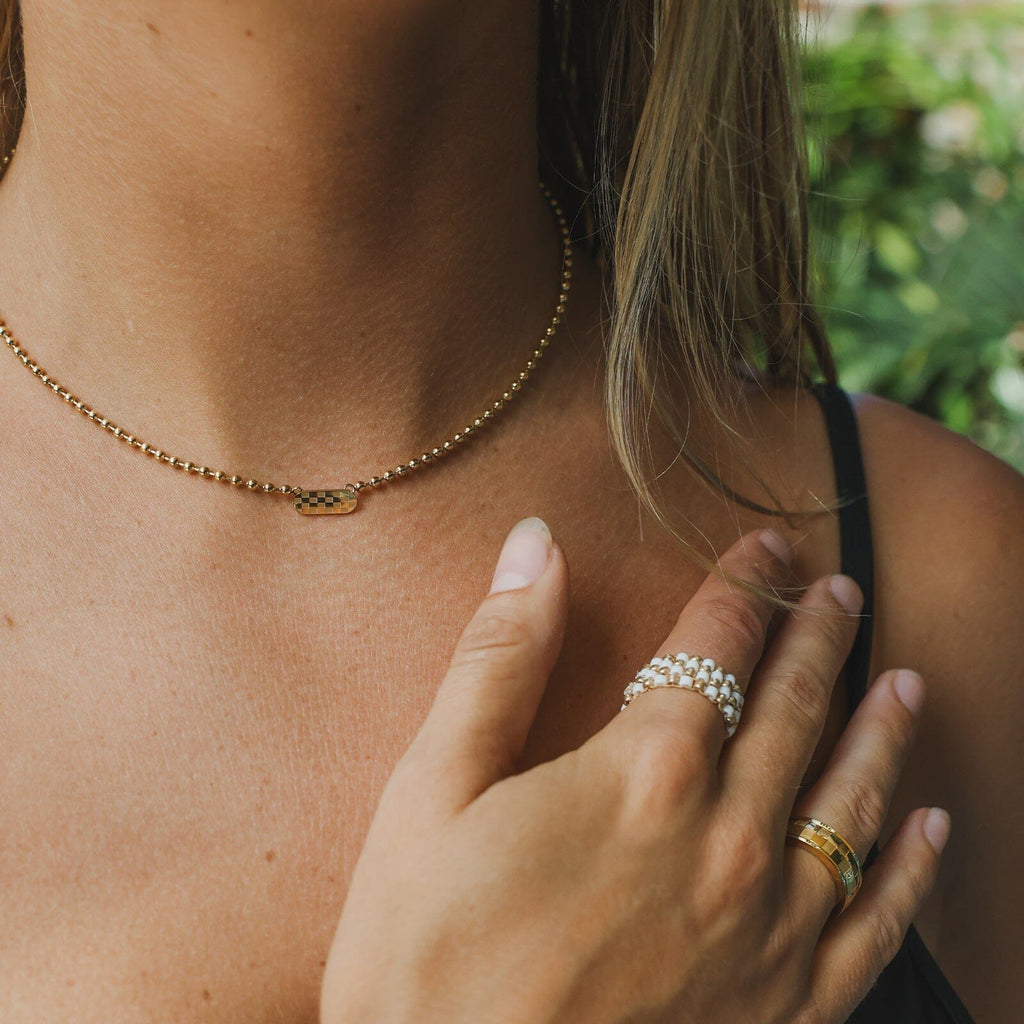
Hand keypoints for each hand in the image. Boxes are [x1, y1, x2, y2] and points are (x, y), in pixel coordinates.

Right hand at [320, 519, 947, 1023]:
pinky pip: (874, 926)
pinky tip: (931, 829)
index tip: (768, 547)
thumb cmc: (424, 958)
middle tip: (843, 592)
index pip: (717, 646)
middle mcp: (724, 839)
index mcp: (642, 773)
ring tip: (903, 682)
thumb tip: (535, 545)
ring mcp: (764, 930)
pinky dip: (911, 870)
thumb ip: (497, 659)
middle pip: (793, 708)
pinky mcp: (780, 1012)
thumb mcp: (428, 791)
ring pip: (851, 802)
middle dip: (820, 639)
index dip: (745, 586)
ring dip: (881, 733)